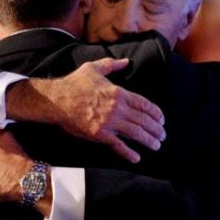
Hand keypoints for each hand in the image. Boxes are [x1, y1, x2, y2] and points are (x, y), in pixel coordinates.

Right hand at [9, 58, 165, 162]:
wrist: (57, 100)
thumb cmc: (74, 83)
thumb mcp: (94, 68)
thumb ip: (112, 65)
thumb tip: (126, 61)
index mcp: (119, 93)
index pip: (144, 104)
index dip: (156, 113)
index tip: (162, 120)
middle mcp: (117, 108)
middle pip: (143, 120)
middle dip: (156, 129)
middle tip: (162, 135)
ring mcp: (109, 123)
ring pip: (135, 133)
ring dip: (148, 140)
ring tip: (156, 145)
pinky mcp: (99, 134)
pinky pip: (118, 145)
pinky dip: (128, 153)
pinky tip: (137, 158)